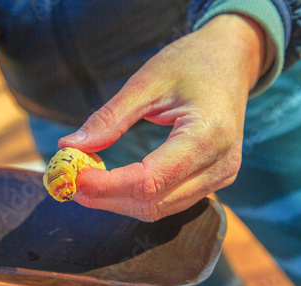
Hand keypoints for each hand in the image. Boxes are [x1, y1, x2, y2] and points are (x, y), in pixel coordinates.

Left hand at [59, 14, 270, 221]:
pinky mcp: (215, 180)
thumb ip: (109, 119)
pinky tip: (114, 182)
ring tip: (87, 181)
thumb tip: (70, 147)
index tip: (73, 175)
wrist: (230, 62)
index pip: (149, 180)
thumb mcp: (146, 82)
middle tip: (70, 182)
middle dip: (105, 198)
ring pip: (159, 209)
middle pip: (152, 202)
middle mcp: (220, 164)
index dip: (106, 185)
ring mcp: (221, 177)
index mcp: (207, 134)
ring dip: (118, 201)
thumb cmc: (191, 63)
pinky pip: (170, 202)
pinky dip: (137, 197)